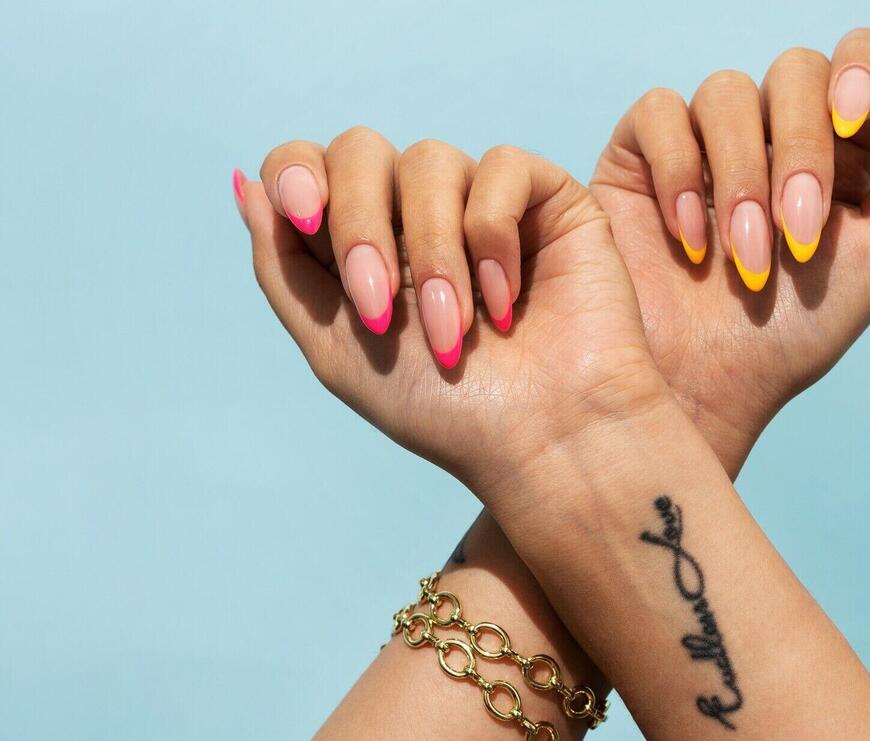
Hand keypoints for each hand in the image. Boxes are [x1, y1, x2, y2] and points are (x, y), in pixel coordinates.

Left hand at [235, 133, 667, 497]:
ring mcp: (482, 203)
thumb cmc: (448, 411)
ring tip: (455, 332)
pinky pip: (499, 167)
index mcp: (363, 245)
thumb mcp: (336, 349)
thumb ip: (284, 268)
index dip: (297, 174)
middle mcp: (418, 215)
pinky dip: (493, 238)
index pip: (308, 165)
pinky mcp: (546, 199)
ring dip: (432, 254)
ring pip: (429, 160)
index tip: (305, 217)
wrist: (547, 438)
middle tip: (381, 308)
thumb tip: (245, 181)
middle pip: (360, 149)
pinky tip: (508, 303)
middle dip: (359, 226)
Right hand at [591, 30, 869, 471]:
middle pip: (797, 69)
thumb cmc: (794, 336)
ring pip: (727, 91)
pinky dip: (677, 173)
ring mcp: (705, 140)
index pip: (862, 61)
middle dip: (800, 149)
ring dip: (741, 179)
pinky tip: (687, 239)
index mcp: (841, 151)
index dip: (861, 68)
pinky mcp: (642, 156)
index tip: (852, 120)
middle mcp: (773, 135)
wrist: (707, 387)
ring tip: (743, 260)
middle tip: (796, 232)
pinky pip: (659, 111)